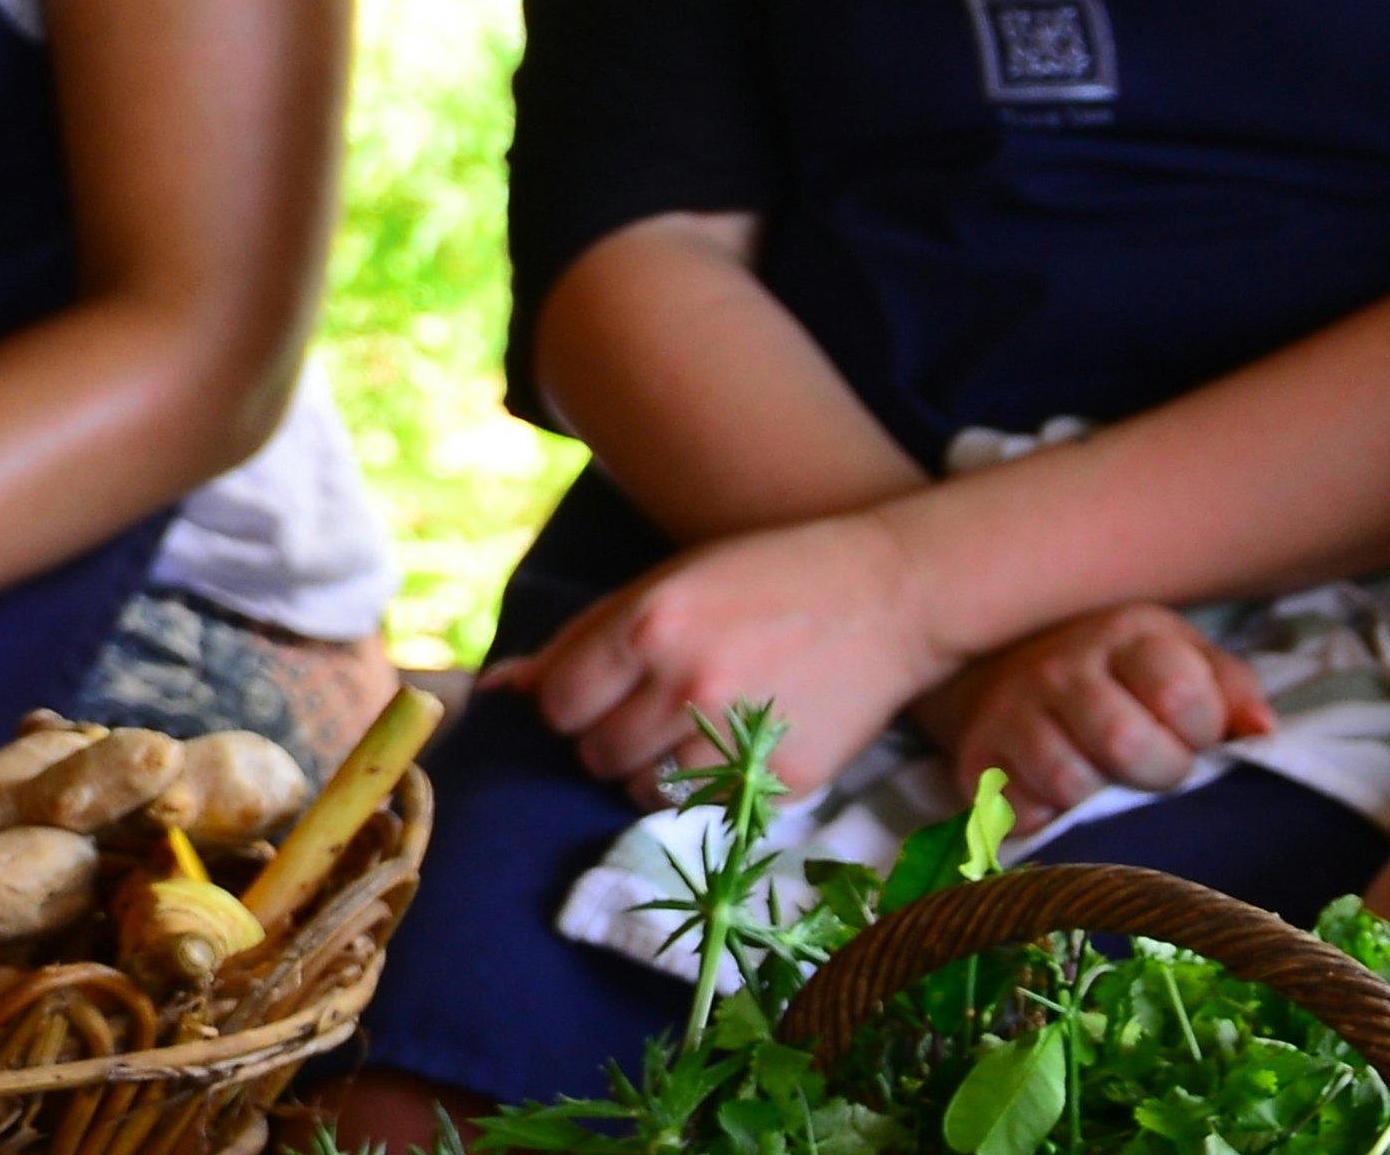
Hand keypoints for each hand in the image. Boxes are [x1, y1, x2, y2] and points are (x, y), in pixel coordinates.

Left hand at [492, 509, 958, 797]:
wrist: (894, 591)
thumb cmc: (770, 577)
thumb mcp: (671, 581)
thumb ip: (581, 639)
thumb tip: (495, 692)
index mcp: (652, 622)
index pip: (558, 706)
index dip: (575, 702)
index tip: (606, 689)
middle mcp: (687, 684)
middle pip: (593, 756)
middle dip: (612, 735)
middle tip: (661, 703)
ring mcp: (736, 740)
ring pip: (639, 794)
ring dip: (654, 769)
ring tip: (699, 726)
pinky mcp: (780, 781)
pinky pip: (703, 811)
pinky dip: (707, 789)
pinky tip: (739, 743)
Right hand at [926, 602, 1273, 824]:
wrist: (1002, 666)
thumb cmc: (1115, 672)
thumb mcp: (1178, 657)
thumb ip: (1228, 689)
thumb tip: (1262, 732)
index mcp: (1127, 635)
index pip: (1182, 693)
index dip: (1200, 731)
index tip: (1191, 734)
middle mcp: (1064, 666)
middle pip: (1128, 742)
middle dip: (1158, 773)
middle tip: (1154, 768)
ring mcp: (1014, 712)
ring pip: (1072, 781)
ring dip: (1100, 797)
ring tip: (1104, 778)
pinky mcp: (977, 760)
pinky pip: (1023, 812)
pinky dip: (1047, 817)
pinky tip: (1054, 794)